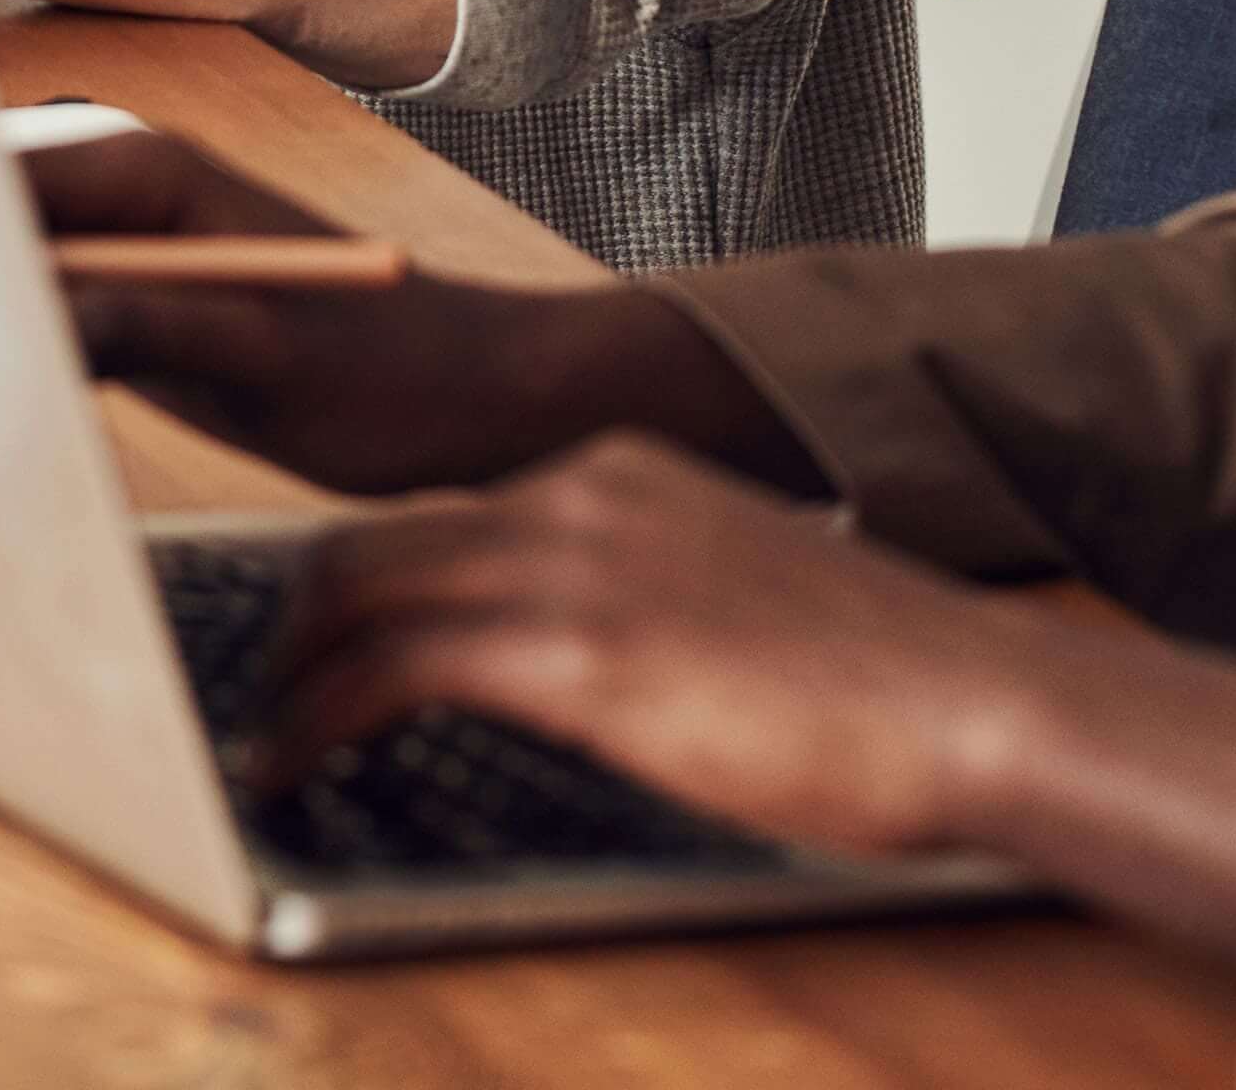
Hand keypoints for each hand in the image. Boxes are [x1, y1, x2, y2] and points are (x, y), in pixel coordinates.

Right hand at [33, 126, 811, 496]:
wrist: (490, 401)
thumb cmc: (393, 374)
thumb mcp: (254, 356)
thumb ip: (128, 320)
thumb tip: (11, 316)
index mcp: (139, 170)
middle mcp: (119, 189)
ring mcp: (126, 247)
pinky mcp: (139, 306)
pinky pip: (40, 314)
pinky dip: (3, 352)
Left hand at [237, 437, 1235, 960]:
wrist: (974, 700)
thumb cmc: (881, 684)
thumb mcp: (734, 604)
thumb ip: (645, 606)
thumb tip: (586, 663)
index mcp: (619, 474)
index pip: (443, 511)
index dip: (364, 578)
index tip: (319, 635)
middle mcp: (579, 493)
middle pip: (373, 535)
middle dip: (295, 614)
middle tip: (263, 688)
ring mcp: (574, 564)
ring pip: (360, 588)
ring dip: (289, 669)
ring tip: (261, 737)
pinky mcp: (578, 651)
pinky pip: (392, 666)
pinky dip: (318, 714)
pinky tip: (292, 762)